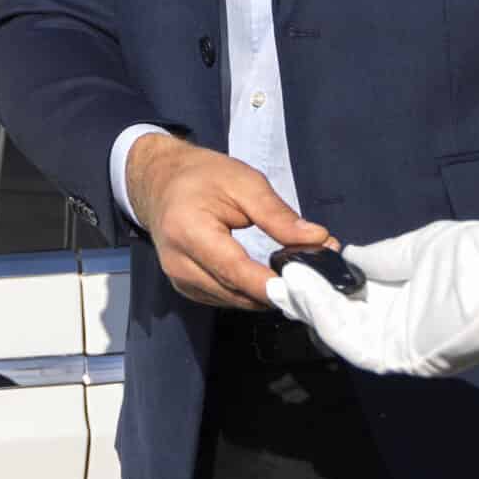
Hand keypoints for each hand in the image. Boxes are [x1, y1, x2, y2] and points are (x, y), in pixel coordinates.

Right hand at [126, 134, 329, 308]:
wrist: (160, 182)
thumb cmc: (202, 176)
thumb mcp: (245, 182)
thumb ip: (278, 215)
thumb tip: (318, 239)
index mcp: (188, 231)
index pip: (235, 270)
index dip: (272, 284)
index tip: (307, 287)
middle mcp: (179, 263)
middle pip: (236, 292)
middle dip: (277, 290)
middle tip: (314, 277)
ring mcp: (180, 280)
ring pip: (234, 301)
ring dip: (266, 294)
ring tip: (295, 275)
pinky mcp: (186, 289)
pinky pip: (226, 299)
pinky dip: (250, 293)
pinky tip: (269, 279)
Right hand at [267, 219, 478, 376]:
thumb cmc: (469, 258)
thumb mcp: (416, 249)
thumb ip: (381, 259)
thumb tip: (349, 257)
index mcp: (402, 302)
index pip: (352, 301)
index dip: (321, 288)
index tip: (293, 268)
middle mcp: (397, 328)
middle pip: (340, 322)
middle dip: (305, 302)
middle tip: (274, 281)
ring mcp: (399, 346)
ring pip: (341, 333)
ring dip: (309, 307)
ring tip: (285, 281)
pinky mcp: (402, 358)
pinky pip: (354, 341)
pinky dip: (326, 317)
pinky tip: (306, 291)